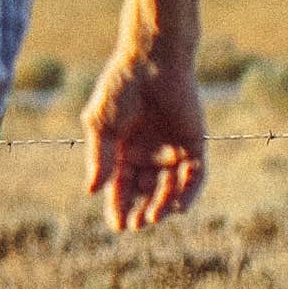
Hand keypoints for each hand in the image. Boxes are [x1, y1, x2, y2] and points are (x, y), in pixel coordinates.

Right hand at [81, 50, 204, 228]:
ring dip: (162, 206)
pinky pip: (195, 176)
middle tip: (134, 225)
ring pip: (170, 188)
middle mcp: (149, 153)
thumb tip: (92, 191)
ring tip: (151, 218)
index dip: (118, 206)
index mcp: (122, 149)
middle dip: (139, 210)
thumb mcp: (102, 125)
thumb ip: (100, 157)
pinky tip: (178, 208)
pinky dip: (188, 193)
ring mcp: (173, 150)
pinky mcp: (195, 144)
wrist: (152, 62)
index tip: (115, 225)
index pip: (121, 185)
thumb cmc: (120, 88)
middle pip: (145, 191)